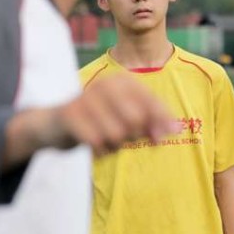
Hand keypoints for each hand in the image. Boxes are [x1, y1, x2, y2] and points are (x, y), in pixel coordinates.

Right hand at [49, 74, 180, 155]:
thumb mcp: (129, 120)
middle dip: (133, 136)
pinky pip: (96, 142)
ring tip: (107, 141)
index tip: (160, 139)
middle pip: (136, 120)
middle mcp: (106, 84)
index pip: (152, 103)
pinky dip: (100, 151)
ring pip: (116, 133)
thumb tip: (176, 129)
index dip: (161, 122)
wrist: (56, 125)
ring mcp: (86, 97)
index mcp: (124, 82)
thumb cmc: (101, 122)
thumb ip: (152, 123)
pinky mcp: (70, 114)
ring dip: (115, 145)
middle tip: (123, 138)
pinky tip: (95, 147)